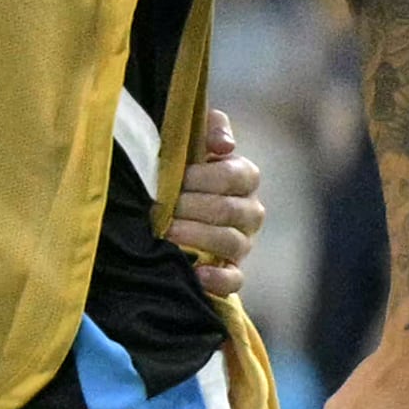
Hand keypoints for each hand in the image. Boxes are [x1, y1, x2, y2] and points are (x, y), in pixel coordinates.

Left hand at [170, 106, 263, 296]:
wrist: (163, 204)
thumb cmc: (179, 164)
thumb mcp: (191, 137)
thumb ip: (209, 127)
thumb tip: (225, 145)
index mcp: (243, 176)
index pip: (234, 176)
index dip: (203, 177)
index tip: (175, 178)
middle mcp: (249, 210)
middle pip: (229, 210)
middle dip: (192, 207)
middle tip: (160, 207)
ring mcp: (242, 242)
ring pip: (231, 242)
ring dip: (197, 237)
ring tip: (167, 232)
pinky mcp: (231, 270)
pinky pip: (235, 280)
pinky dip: (218, 279)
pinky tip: (196, 273)